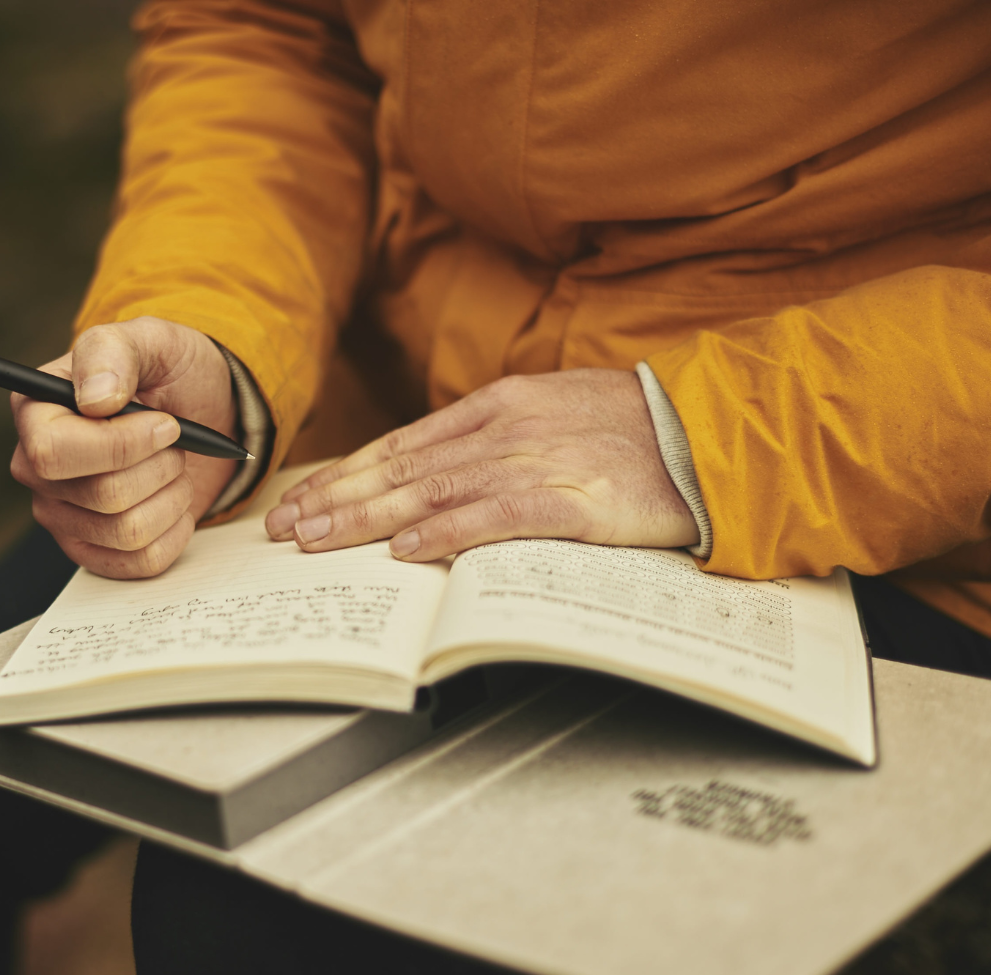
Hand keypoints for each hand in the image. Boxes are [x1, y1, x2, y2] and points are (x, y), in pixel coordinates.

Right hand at [11, 317, 238, 577]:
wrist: (204, 412)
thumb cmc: (169, 373)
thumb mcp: (151, 341)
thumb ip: (115, 353)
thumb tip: (95, 399)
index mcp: (36, 413)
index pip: (52, 453)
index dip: (120, 446)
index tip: (166, 424)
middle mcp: (38, 469)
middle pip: (103, 496)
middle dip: (161, 467)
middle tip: (176, 443)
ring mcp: (64, 515)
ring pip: (129, 532)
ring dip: (173, 497)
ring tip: (175, 468)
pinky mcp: (96, 549)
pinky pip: (143, 562)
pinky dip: (177, 532)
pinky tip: (175, 502)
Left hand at [265, 369, 698, 559]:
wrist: (706, 431)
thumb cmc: (632, 429)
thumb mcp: (553, 414)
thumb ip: (495, 438)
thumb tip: (439, 472)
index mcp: (499, 406)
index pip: (402, 444)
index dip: (347, 473)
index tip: (305, 498)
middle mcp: (504, 428)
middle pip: (402, 468)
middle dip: (335, 499)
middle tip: (285, 528)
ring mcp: (535, 461)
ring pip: (431, 492)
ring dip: (367, 518)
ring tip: (317, 541)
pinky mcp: (569, 500)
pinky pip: (493, 518)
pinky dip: (444, 534)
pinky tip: (404, 551)